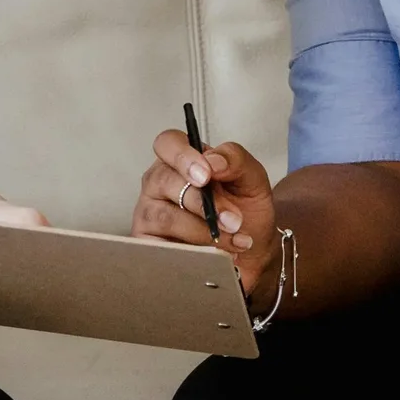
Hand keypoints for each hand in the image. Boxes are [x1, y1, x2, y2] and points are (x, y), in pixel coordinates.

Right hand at [133, 129, 282, 307]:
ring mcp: (149, 214)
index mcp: (181, 161)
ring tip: (231, 241)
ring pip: (164, 216)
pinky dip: (191, 252)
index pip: (167, 143)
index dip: (183, 156)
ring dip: (202, 230)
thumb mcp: (252, 180)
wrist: (252, 254)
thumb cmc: (246, 212)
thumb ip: (235, 160)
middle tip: (233, 219)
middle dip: (203, 203)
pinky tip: (213, 255)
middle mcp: (159, 184)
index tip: (206, 175)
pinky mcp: (147, 245)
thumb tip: (213, 160)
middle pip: (164, 180)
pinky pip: (160, 247)